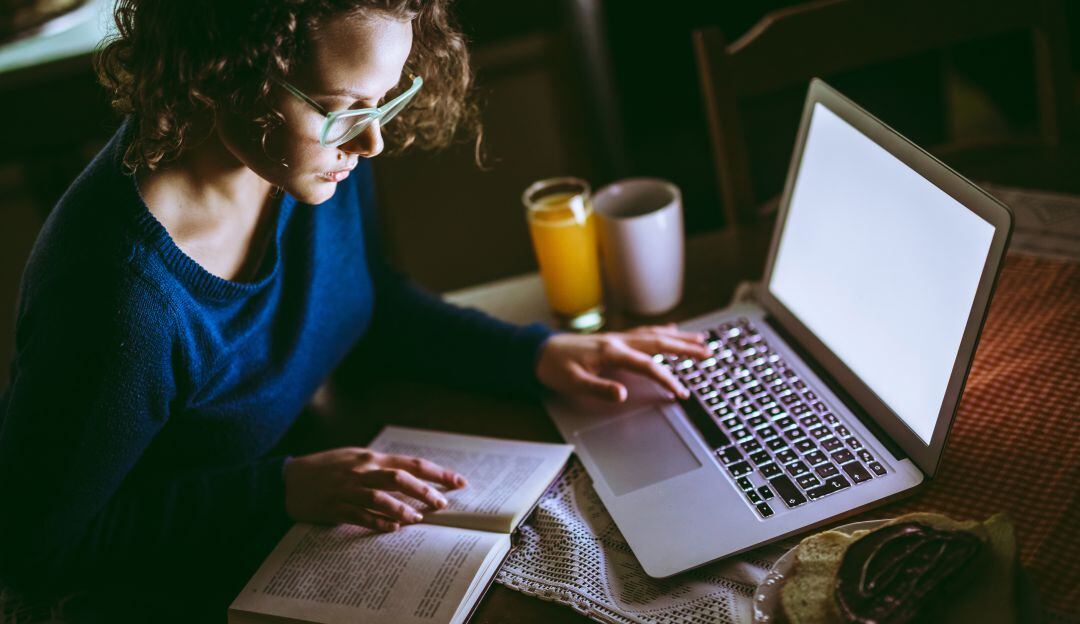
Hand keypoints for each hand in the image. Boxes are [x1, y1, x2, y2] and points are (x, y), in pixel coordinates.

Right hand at [283, 447, 467, 531]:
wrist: (288, 480)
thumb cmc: (327, 469)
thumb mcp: (356, 459)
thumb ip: (381, 467)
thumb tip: (413, 476)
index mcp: (371, 458)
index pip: (411, 463)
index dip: (437, 473)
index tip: (459, 482)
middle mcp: (362, 471)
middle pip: (400, 478)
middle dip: (424, 491)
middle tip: (442, 504)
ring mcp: (347, 489)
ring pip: (380, 497)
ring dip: (402, 509)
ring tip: (418, 520)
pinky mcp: (334, 507)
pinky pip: (359, 515)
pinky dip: (377, 522)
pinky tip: (392, 529)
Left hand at [535, 323, 710, 401]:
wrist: (537, 351)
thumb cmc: (553, 367)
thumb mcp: (572, 382)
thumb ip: (599, 388)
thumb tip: (623, 394)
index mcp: (611, 352)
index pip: (647, 365)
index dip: (666, 379)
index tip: (680, 393)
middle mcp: (618, 341)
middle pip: (659, 342)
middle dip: (685, 349)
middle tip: (709, 354)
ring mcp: (617, 338)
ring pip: (655, 335)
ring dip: (679, 338)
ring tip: (700, 341)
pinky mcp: (614, 339)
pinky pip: (644, 333)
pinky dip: (662, 332)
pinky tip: (672, 331)